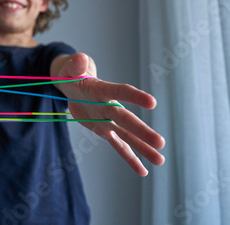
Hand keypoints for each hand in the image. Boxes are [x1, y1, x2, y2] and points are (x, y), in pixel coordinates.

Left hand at [57, 53, 164, 175]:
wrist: (75, 86)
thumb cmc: (72, 75)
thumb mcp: (69, 70)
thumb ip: (75, 66)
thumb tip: (80, 58)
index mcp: (102, 89)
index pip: (120, 91)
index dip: (134, 96)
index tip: (152, 102)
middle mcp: (109, 105)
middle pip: (126, 119)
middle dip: (142, 131)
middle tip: (161, 142)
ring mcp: (108, 119)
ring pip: (127, 136)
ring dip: (143, 148)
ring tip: (161, 161)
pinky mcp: (104, 130)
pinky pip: (118, 146)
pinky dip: (129, 158)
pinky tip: (143, 171)